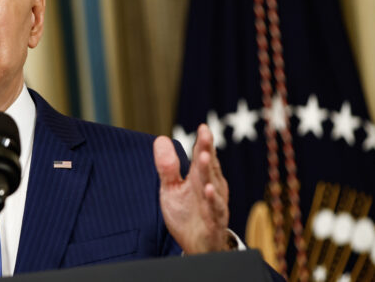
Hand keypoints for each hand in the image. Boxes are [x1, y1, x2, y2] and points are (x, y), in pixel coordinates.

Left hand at [153, 124, 229, 253]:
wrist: (196, 246)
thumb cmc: (186, 215)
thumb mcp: (171, 189)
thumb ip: (167, 166)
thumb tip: (160, 139)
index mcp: (200, 178)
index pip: (202, 156)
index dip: (203, 142)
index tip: (202, 127)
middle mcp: (211, 188)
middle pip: (208, 166)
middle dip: (206, 150)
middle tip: (205, 134)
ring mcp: (214, 205)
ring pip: (213, 185)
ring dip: (208, 171)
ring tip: (203, 157)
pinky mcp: (214, 222)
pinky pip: (215, 210)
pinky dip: (213, 200)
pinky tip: (208, 190)